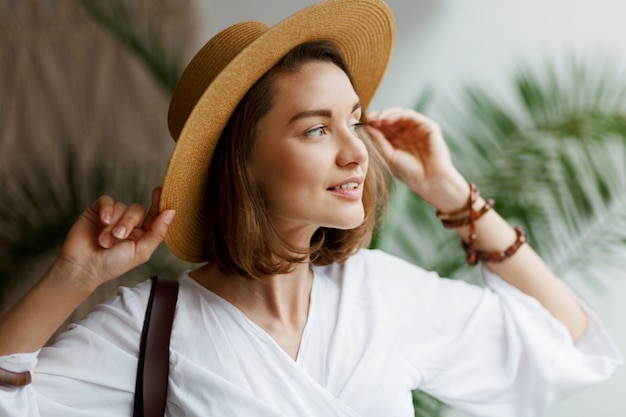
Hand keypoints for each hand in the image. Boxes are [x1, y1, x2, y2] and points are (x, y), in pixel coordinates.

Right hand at [57, 187, 174, 289]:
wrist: (83, 267)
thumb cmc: (113, 264)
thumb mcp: (140, 251)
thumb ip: (158, 232)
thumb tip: (171, 211)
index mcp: (142, 234)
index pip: (154, 215)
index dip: (159, 203)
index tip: (160, 190)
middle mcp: (128, 224)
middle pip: (137, 210)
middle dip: (128, 222)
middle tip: (119, 236)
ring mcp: (112, 217)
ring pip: (122, 206)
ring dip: (113, 224)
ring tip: (104, 241)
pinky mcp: (97, 212)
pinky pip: (107, 201)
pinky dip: (106, 210)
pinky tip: (102, 221)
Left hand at [365, 108, 467, 210]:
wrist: (429, 181)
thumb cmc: (410, 173)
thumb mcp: (388, 156)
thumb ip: (378, 141)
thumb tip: (367, 127)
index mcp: (399, 142)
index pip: (385, 128)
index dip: (374, 124)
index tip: (363, 123)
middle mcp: (408, 134)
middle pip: (392, 119)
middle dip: (379, 117)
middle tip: (369, 118)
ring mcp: (418, 130)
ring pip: (400, 115)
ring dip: (387, 114)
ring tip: (377, 118)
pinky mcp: (428, 127)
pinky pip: (411, 115)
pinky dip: (398, 115)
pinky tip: (387, 119)